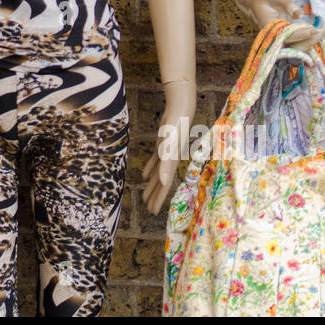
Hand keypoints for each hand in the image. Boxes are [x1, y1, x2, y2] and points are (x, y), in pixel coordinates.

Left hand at [142, 94, 196, 213]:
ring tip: (144, 197)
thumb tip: (162, 182)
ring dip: (151, 185)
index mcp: (171, 165)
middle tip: (148, 210)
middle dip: (155, 197)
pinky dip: (149, 169)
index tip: (153, 212)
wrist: (180, 111)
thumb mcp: (168, 147)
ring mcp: (166, 154)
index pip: (164, 187)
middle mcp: (170, 162)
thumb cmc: (175, 129)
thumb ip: (166, 165)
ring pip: (158, 174)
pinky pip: (155, 161)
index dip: (158, 200)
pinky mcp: (162, 145)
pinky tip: (143, 175)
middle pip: (161, 183)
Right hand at [233, 0, 324, 50]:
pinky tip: (319, 32)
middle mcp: (273, 38)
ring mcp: (278, 41)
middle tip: (324, 30)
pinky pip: (297, 44)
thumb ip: (287, 5)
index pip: (287, 35)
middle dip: (310, 40)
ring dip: (312, 41)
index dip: (301, 34)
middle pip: (293, 47)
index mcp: (269, 28)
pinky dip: (309, 40)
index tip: (314, 29)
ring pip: (297, 48)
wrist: (253, 2)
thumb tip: (299, 14)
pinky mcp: (283, 40)